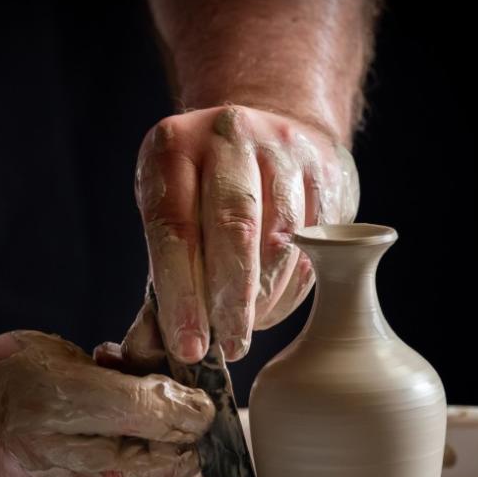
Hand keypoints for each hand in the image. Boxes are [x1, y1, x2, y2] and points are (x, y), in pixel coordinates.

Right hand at [0, 331, 214, 476]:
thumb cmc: (5, 401)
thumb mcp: (78, 391)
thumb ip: (150, 407)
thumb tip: (207, 413)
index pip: (205, 446)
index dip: (187, 396)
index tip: (148, 366)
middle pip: (188, 438)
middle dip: (163, 391)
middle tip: (117, 363)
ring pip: (167, 427)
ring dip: (144, 388)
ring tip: (101, 370)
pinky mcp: (110, 473)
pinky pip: (143, 429)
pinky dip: (128, 397)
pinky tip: (98, 380)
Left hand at [111, 105, 358, 367]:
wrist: (267, 127)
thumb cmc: (205, 185)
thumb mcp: (168, 208)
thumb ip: (159, 276)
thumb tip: (150, 350)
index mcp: (175, 145)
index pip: (175, 226)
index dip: (181, 293)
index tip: (188, 347)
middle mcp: (230, 136)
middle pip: (235, 228)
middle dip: (231, 300)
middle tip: (228, 349)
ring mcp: (285, 149)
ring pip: (282, 239)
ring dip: (264, 299)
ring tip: (245, 329)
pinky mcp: (327, 172)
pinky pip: (316, 242)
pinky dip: (292, 287)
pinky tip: (272, 305)